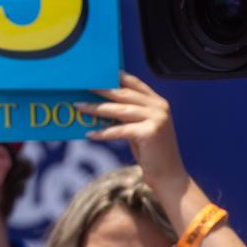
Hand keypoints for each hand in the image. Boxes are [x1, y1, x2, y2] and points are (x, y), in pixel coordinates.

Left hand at [75, 72, 188, 196]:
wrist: (167, 174)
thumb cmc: (150, 150)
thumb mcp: (139, 126)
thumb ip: (127, 113)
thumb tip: (100, 103)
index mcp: (157, 102)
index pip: (134, 83)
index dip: (115, 76)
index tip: (96, 73)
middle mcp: (159, 107)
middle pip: (123, 94)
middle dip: (100, 90)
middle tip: (81, 86)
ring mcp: (156, 119)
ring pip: (119, 110)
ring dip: (96, 108)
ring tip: (78, 107)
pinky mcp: (150, 133)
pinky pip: (119, 130)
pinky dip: (103, 132)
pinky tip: (90, 134)